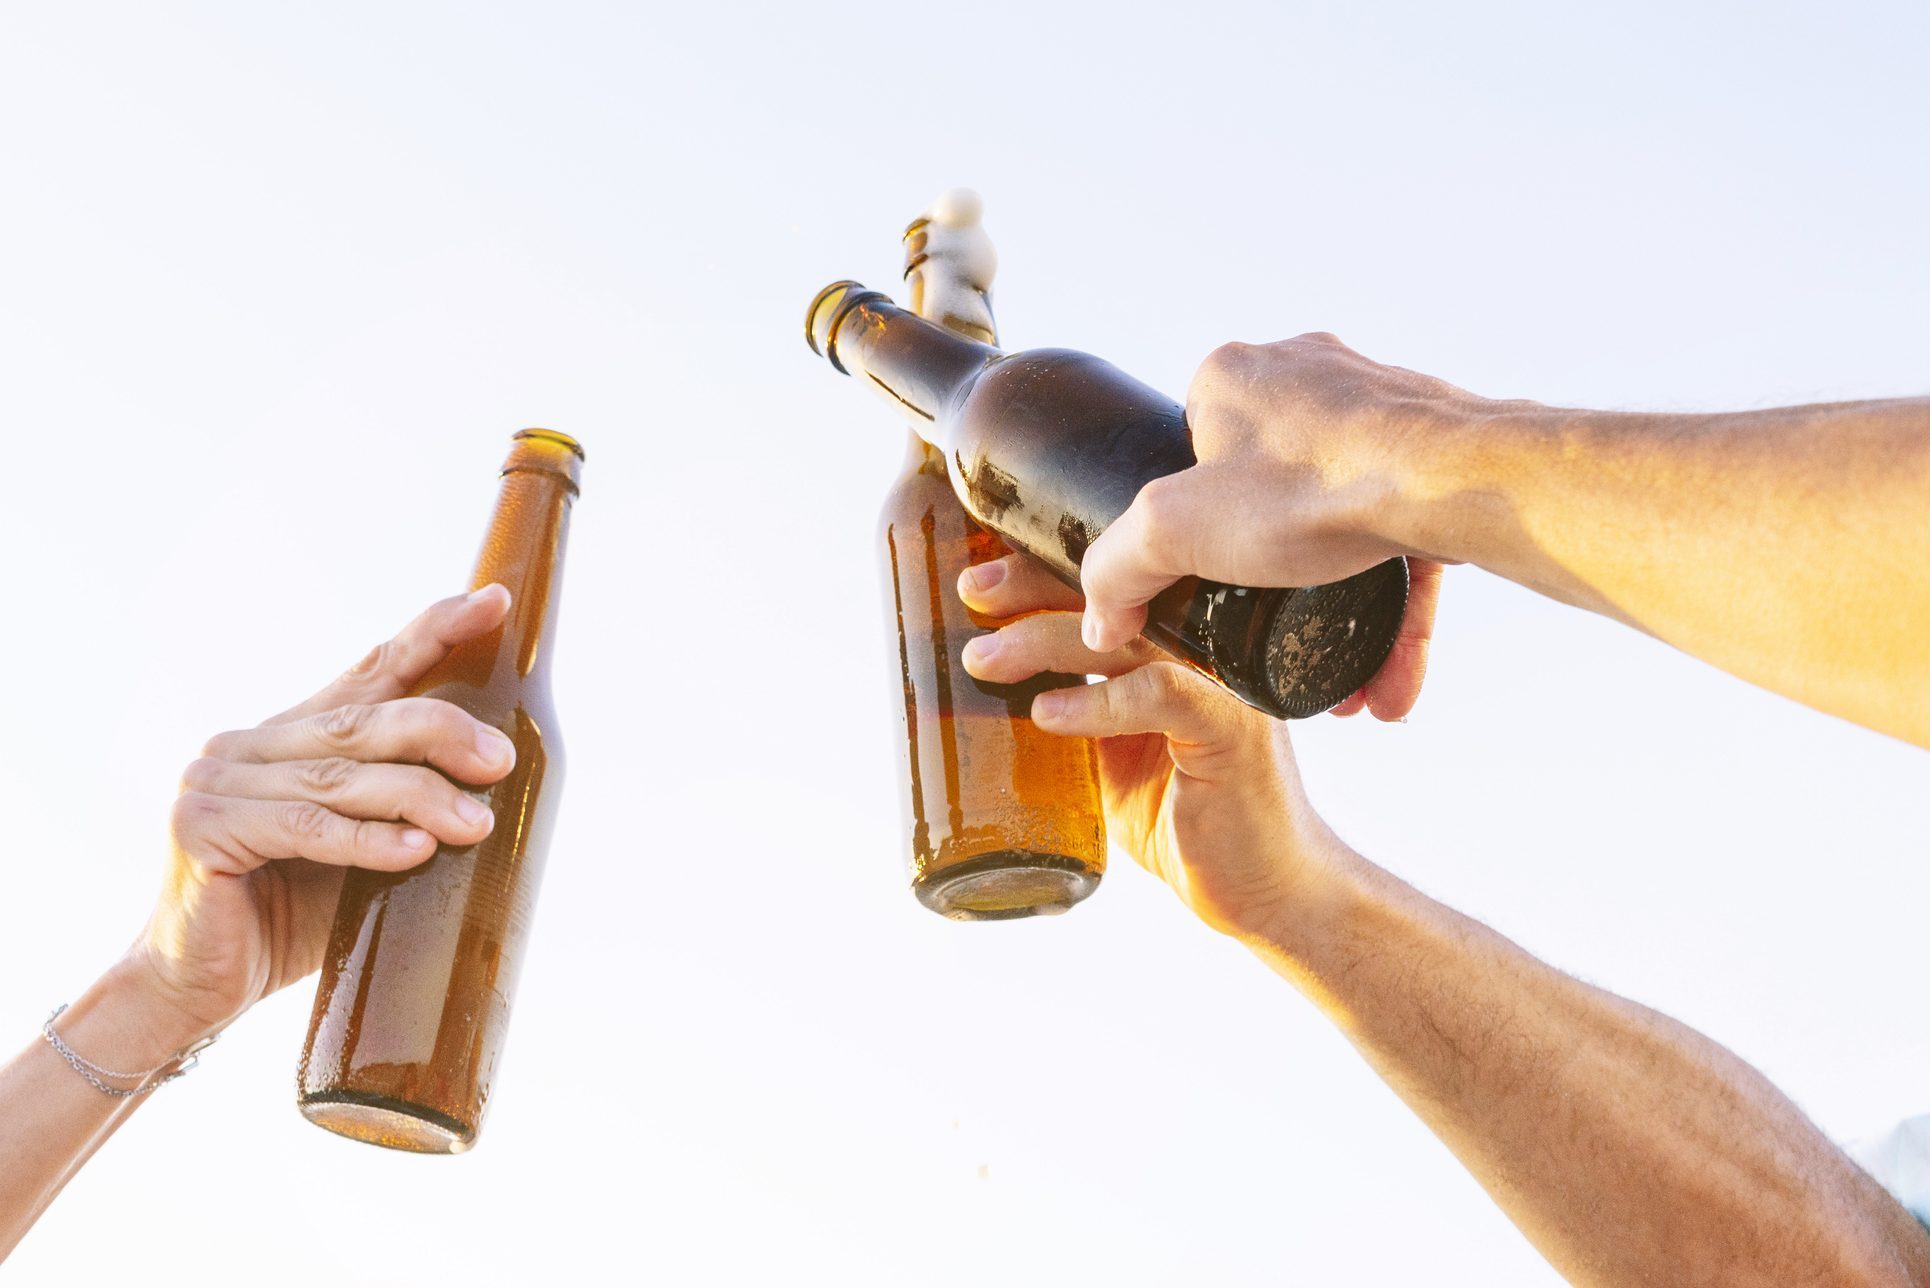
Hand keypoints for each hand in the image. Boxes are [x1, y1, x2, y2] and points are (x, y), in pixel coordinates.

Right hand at [130, 587, 519, 1049]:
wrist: (196, 987)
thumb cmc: (292, 918)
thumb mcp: (359, 849)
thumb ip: (400, 805)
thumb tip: (497, 775)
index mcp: (291, 735)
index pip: (371, 672)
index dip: (432, 633)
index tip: (495, 602)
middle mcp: (248, 744)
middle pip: (361, 722)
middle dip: (440, 733)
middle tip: (500, 760)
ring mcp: (216, 782)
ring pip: (339, 778)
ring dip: (418, 796)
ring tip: (477, 823)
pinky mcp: (202, 829)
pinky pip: (304, 829)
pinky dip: (367, 840)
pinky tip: (416, 850)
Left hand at [959, 554, 1342, 937]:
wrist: (1265, 889)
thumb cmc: (1188, 822)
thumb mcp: (1111, 759)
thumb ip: (1073, 713)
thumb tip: (990, 686)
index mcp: (1177, 650)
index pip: (1107, 591)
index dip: (1041, 575)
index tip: (979, 581)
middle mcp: (1204, 653)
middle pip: (1116, 594)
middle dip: (1034, 586)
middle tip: (973, 593)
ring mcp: (1223, 685)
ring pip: (1128, 635)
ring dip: (1046, 641)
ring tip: (986, 659)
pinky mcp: (1233, 728)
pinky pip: (1159, 694)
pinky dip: (1097, 703)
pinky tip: (1047, 713)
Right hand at [1079, 333, 1471, 719]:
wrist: (1460, 483)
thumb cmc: (1314, 488)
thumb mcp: (1174, 529)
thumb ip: (1118, 572)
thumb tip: (1101, 623)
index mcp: (1232, 376)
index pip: (1189, 454)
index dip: (1193, 527)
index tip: (1209, 589)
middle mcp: (1306, 375)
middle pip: (1267, 494)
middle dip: (1274, 586)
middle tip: (1275, 648)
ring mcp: (1378, 409)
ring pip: (1341, 523)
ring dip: (1340, 613)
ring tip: (1342, 689)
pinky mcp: (1436, 453)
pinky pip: (1404, 540)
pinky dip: (1395, 613)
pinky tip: (1391, 686)